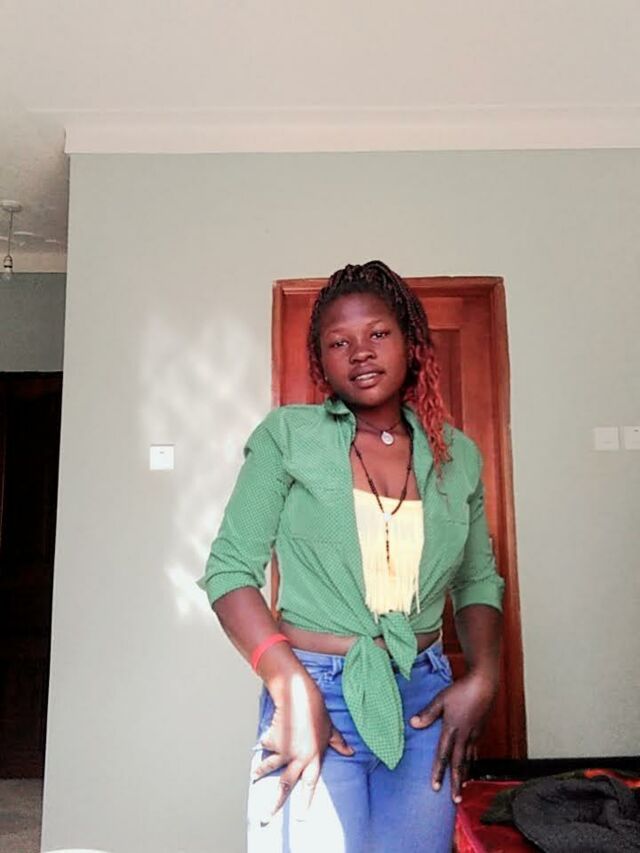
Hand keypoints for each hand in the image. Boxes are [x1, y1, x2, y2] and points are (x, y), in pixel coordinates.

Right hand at [252, 675, 353, 823]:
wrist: (297, 695)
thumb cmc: (316, 709)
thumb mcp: (329, 726)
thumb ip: (337, 741)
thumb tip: (350, 751)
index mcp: (314, 757)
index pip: (310, 784)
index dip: (305, 802)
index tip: (300, 818)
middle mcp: (298, 757)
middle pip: (285, 785)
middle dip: (275, 803)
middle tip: (266, 817)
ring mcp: (284, 751)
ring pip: (269, 767)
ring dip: (260, 771)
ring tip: (255, 776)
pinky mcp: (273, 741)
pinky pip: (266, 744)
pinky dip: (266, 740)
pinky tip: (269, 732)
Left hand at [409, 671, 497, 803]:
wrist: (484, 685)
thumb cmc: (461, 690)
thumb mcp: (440, 700)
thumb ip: (428, 714)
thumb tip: (413, 724)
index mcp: (452, 729)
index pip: (444, 755)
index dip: (439, 772)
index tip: (435, 787)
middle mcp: (464, 736)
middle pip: (459, 764)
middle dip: (456, 782)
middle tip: (455, 800)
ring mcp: (474, 734)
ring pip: (469, 760)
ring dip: (465, 775)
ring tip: (463, 787)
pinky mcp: (480, 731)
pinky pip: (476, 751)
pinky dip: (473, 762)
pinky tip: (471, 766)